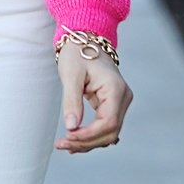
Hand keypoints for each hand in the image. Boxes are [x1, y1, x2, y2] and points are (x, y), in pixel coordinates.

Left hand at [55, 40, 132, 154]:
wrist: (85, 39)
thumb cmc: (77, 53)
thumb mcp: (71, 75)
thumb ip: (71, 101)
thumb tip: (71, 128)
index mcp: (116, 89)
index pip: (108, 122)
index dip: (89, 135)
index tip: (67, 136)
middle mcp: (123, 97)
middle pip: (110, 131)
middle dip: (86, 141)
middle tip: (60, 145)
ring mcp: (120, 101)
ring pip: (109, 132)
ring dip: (88, 141)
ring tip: (64, 145)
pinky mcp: (113, 104)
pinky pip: (105, 126)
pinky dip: (91, 135)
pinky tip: (75, 142)